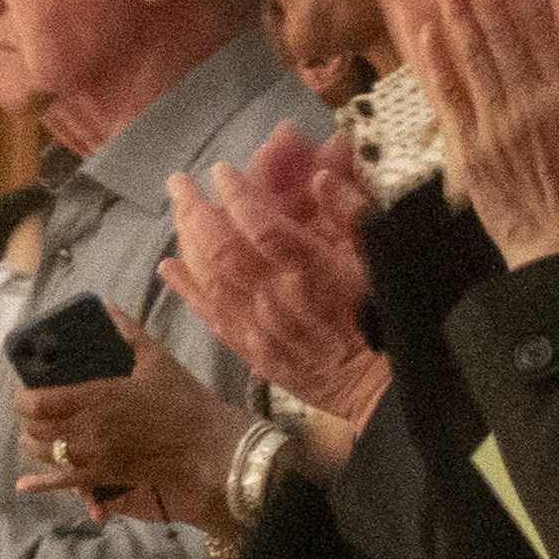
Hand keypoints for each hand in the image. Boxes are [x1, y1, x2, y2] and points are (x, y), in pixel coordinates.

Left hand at [12, 304, 252, 529]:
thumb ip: (128, 331)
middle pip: (37, 427)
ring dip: (33, 444)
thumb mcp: (157, 358)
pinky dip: (41, 484)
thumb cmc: (184, 401)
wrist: (207, 444)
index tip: (25, 393)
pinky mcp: (105, 477)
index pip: (39, 401)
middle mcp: (90, 428)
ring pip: (46, 453)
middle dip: (29, 419)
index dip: (23, 398)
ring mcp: (95, 456)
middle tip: (34, 412)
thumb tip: (107, 306)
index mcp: (98, 396)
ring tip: (33, 436)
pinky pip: (64, 483)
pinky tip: (25, 485)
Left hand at [160, 126, 392, 426]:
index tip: (222, 170)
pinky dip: (187, 289)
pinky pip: (211, 317)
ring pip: (210, 280)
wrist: (382, 388)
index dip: (238, 194)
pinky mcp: (254, 352)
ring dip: (187, 241)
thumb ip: (354, 216)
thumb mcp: (385, 260)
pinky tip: (169, 267)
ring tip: (176, 212)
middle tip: (177, 181)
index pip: (263, 225)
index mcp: (314, 272)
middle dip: (195, 210)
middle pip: (222, 249)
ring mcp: (261, 329)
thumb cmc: (389, 318)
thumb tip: (322, 179)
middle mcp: (278, 299)